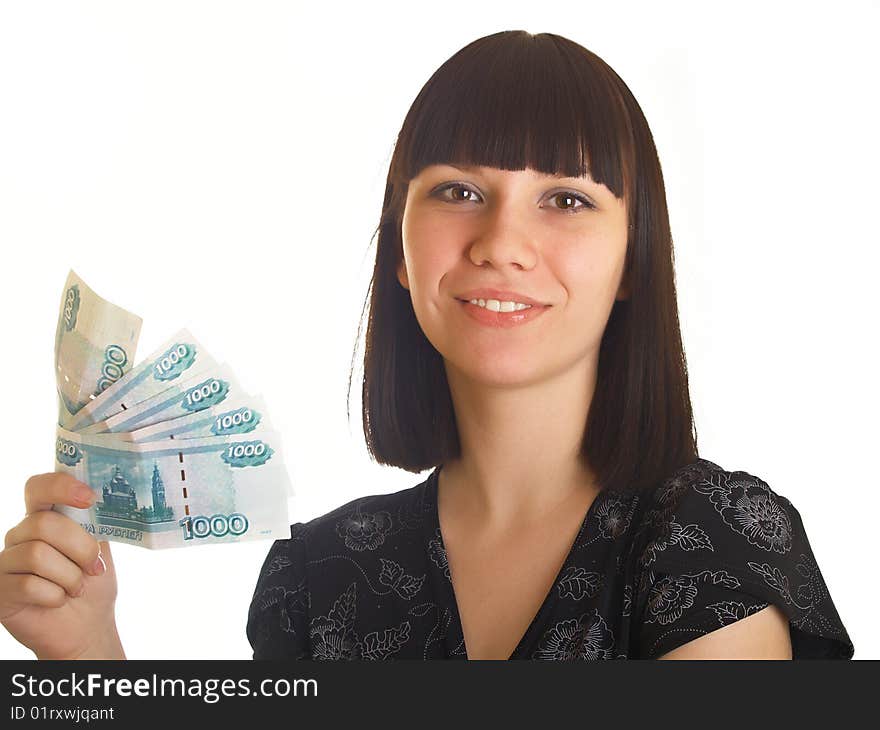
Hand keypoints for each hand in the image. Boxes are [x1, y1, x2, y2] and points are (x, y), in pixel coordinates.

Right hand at [0, 472, 124, 658]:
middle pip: (44, 524)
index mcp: (46, 516)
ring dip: (70, 576)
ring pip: (37, 554)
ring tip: (77, 587)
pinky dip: (55, 596)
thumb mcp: (101, 545)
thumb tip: (104, 499)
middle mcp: (20, 535)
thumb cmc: (92, 580)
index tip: (89, 498)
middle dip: (80, 548)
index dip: (60, 486)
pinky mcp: (0, 590)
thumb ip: (95, 521)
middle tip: (95, 567)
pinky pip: (28, 585)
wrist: (86, 624)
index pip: (38, 487)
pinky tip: (59, 600)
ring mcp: (6, 562)